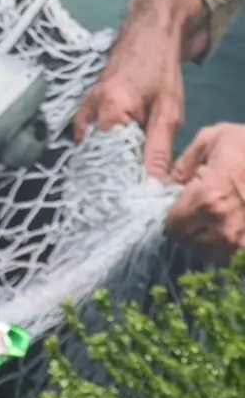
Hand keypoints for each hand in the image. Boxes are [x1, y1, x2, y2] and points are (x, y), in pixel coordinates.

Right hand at [73, 0, 205, 178]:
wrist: (148, 33)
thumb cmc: (159, 67)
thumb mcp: (168, 113)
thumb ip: (157, 151)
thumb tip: (151, 185)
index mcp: (109, 114)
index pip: (107, 164)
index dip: (119, 184)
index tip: (131, 200)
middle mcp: (88, 114)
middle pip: (94, 161)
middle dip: (112, 178)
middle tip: (130, 193)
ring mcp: (82, 112)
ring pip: (90, 153)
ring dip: (106, 165)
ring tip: (124, 176)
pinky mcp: (84, 111)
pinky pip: (88, 141)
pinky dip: (101, 152)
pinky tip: (116, 158)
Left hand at [167, 123, 244, 261]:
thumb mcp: (214, 139)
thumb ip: (181, 163)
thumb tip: (162, 183)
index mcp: (208, 200)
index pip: (171, 227)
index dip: (172, 217)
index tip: (179, 208)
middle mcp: (226, 228)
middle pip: (190, 243)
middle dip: (190, 229)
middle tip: (200, 213)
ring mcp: (244, 243)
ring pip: (213, 254)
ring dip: (211, 240)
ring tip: (220, 219)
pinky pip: (235, 258)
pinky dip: (231, 246)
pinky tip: (235, 225)